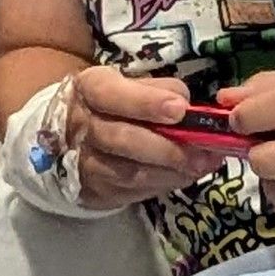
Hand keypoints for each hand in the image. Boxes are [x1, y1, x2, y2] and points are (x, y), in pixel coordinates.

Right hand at [64, 69, 216, 209]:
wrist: (73, 136)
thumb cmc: (114, 104)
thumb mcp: (131, 84)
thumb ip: (160, 89)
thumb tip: (188, 106)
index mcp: (90, 89)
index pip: (111, 95)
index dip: (145, 103)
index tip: (179, 110)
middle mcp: (82, 126)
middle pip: (122, 139)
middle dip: (166, 148)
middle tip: (201, 152)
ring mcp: (85, 162)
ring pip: (129, 172)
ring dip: (170, 172)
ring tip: (201, 166)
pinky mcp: (96, 190)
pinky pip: (133, 192)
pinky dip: (163, 185)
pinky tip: (184, 176)